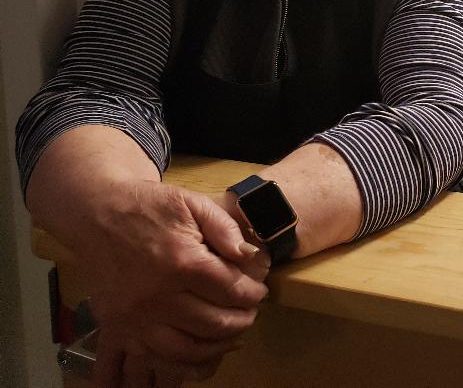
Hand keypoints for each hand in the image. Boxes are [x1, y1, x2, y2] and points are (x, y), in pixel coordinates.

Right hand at [82, 181, 267, 380]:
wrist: (98, 215)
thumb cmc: (150, 207)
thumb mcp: (193, 202)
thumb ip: (225, 228)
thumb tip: (250, 255)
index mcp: (182, 262)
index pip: (231, 290)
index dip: (253, 294)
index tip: (259, 292)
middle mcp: (157, 296)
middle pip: (214, 324)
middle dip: (241, 321)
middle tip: (250, 313)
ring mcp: (135, 317)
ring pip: (186, 350)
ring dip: (217, 348)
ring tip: (232, 334)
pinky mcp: (118, 327)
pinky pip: (152, 360)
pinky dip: (180, 365)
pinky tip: (200, 356)